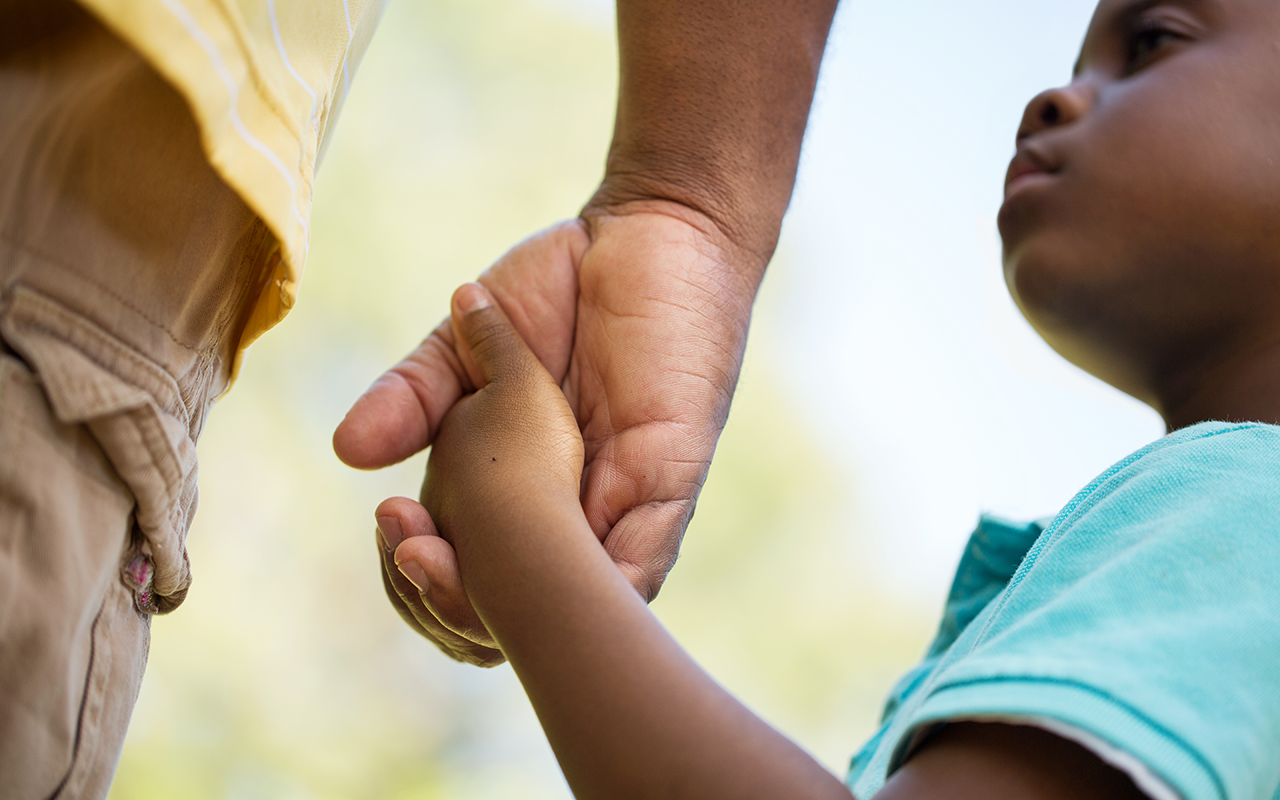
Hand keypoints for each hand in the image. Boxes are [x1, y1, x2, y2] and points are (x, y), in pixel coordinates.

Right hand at [334, 204, 759, 665]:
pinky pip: (645, 559)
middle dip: (458, 601)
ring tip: (450, 568)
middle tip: (411, 554)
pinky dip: (602, 586)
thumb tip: (346, 451)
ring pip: (578, 603)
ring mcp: (625, 500)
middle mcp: (574, 508)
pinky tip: (559, 595)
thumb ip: (416, 394)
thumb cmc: (565, 282)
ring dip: (512, 601)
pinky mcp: (671, 476)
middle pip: (519, 608)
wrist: (649, 224)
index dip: (428, 574)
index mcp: (524, 486)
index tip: (388, 528)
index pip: (473, 569)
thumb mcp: (468, 339)